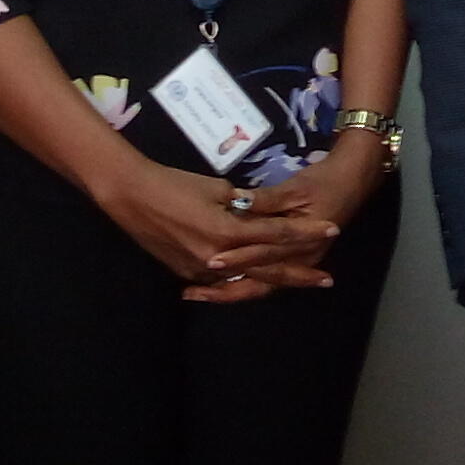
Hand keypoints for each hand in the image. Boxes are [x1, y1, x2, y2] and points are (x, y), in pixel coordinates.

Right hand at [95, 160, 337, 293]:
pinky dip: (242, 279)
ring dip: (272, 279)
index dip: (306, 232)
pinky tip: (258, 280)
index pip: (277, 234)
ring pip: (246, 280)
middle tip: (326, 278)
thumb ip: (244, 206)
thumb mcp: (217, 189)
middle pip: (268, 269)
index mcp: (229, 232)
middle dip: (299, 273)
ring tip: (298, 281)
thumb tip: (260, 215)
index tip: (332, 230)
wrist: (131, 197)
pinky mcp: (187, 273)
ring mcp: (201, 271)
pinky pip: (221, 280)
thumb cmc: (175, 184)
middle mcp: (219, 259)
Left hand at [187, 138, 383, 302]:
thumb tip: (237, 203)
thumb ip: (266, 200)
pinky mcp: (294, 259)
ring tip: (197, 293)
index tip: (208, 263)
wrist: (353, 181)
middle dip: (224, 291)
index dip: (235, 260)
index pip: (262, 256)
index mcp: (300, 245)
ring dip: (229, 292)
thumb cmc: (325, 182)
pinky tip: (218, 284)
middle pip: (257, 284)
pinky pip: (266, 278)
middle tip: (191, 293)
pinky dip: (242, 283)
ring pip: (259, 286)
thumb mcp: (295, 188)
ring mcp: (297, 263)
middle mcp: (298, 260)